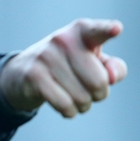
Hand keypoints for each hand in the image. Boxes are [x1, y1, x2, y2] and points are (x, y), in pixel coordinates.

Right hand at [0, 18, 127, 117]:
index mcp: (82, 32)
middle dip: (99, 94)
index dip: (107, 30)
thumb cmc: (68, 66)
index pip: (97, 31)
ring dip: (83, 105)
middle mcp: (63, 39)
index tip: (116, 29)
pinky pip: (65, 104)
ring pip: (82, 97)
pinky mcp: (34, 75)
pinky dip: (69, 112)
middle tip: (88, 90)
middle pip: (99, 82)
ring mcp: (46, 56)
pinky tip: (65, 106)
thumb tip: (111, 77)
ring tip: (73, 97)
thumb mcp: (94, 63)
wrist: (23, 72)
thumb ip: (113, 68)